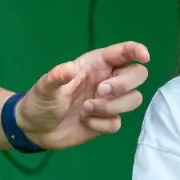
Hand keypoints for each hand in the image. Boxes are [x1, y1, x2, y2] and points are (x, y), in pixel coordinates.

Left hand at [17, 41, 150, 149]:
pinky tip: (85, 122)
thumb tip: (69, 68)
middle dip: (123, 84)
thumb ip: (56, 77)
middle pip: (138, 75)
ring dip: (111, 106)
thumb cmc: (41, 100)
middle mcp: (107, 80)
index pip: (123, 53)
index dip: (136, 50)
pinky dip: (101, 123)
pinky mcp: (107, 121)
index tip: (144, 56)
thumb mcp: (44, 87)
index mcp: (95, 65)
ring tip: (86, 109)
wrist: (36, 129)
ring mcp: (109, 102)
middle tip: (100, 91)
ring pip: (133, 100)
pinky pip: (117, 123)